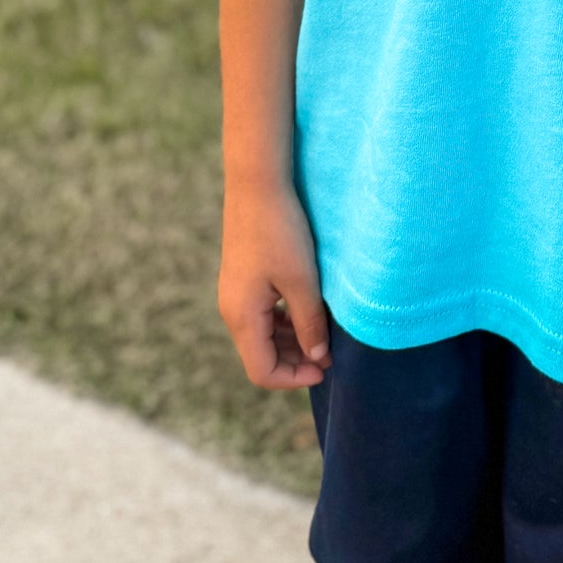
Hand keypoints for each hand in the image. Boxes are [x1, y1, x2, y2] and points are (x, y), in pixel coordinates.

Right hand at [218, 182, 331, 387]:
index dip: (294, 377)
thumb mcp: (302, 280)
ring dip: (291, 342)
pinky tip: (306, 313)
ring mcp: (235, 294)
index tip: (325, 367)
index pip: (262, 371)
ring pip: (261, 336)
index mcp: (241, 316)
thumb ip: (309, 322)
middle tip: (330, 354)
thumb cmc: (281, 230)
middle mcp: (232, 310)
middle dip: (295, 361)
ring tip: (323, 336)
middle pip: (260, 356)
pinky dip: (283, 323)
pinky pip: (260, 315)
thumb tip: (317, 357)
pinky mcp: (242, 279)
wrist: (257, 184)